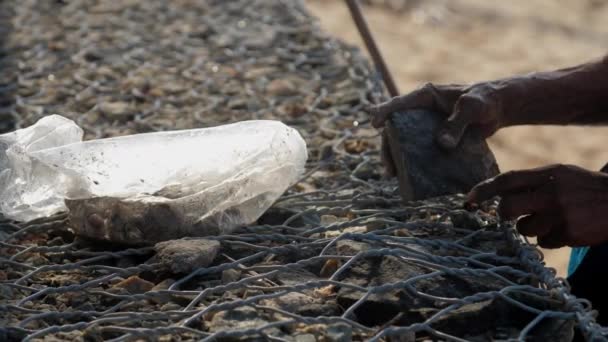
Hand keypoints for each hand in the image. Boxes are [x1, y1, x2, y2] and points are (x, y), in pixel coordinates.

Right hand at [369, 81, 509, 176]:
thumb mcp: (471, 108)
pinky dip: (414, 163)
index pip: (399, 103)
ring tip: (393, 175)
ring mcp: (425, 126)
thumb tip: (442, 145)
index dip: (385, 112)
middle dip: (388, 147)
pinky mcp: (434, 139)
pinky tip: (411, 178)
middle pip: (396, 129)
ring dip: (397, 158)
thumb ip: (456, 124)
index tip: (375, 124)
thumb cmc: (483, 100)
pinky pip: (419, 151)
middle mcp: (420, 111)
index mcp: (425, 97)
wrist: (497, 109)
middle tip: (389, 167)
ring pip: (404, 142)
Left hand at [466, 164, 607, 248]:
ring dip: (532, 228)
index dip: (484, 190)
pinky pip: (545, 242)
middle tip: (510, 217)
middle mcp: (552, 192)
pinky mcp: (569, 233)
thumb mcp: (561, 175)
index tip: (468, 200)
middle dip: (504, 215)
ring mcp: (560, 214)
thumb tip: (500, 196)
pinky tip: (567, 229)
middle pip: (508, 208)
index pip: (508, 180)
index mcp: (549, 174)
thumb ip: (533, 182)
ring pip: (525, 229)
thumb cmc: (584, 188)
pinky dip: (551, 239)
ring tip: (553, 220)